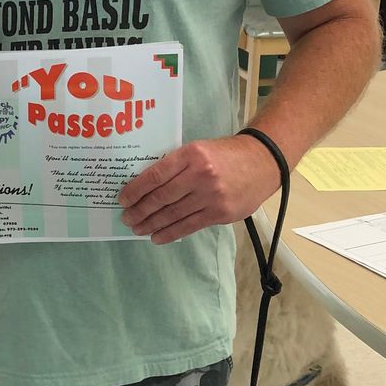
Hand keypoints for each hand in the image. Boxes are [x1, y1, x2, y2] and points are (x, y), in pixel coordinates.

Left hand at [119, 135, 281, 243]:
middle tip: (127, 218)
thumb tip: (146, 186)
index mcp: (191, 155)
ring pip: (173, 214)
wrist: (263, 162)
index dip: (135, 190)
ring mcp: (211, 196)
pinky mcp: (220, 213)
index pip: (155, 175)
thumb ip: (176, 165)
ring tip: (137, 229)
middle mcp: (200, 175)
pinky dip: (170, 233)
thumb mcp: (198, 149)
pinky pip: (189, 226)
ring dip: (151, 224)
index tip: (123, 199)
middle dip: (140, 210)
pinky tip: (157, 236)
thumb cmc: (225, 155)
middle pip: (161, 197)